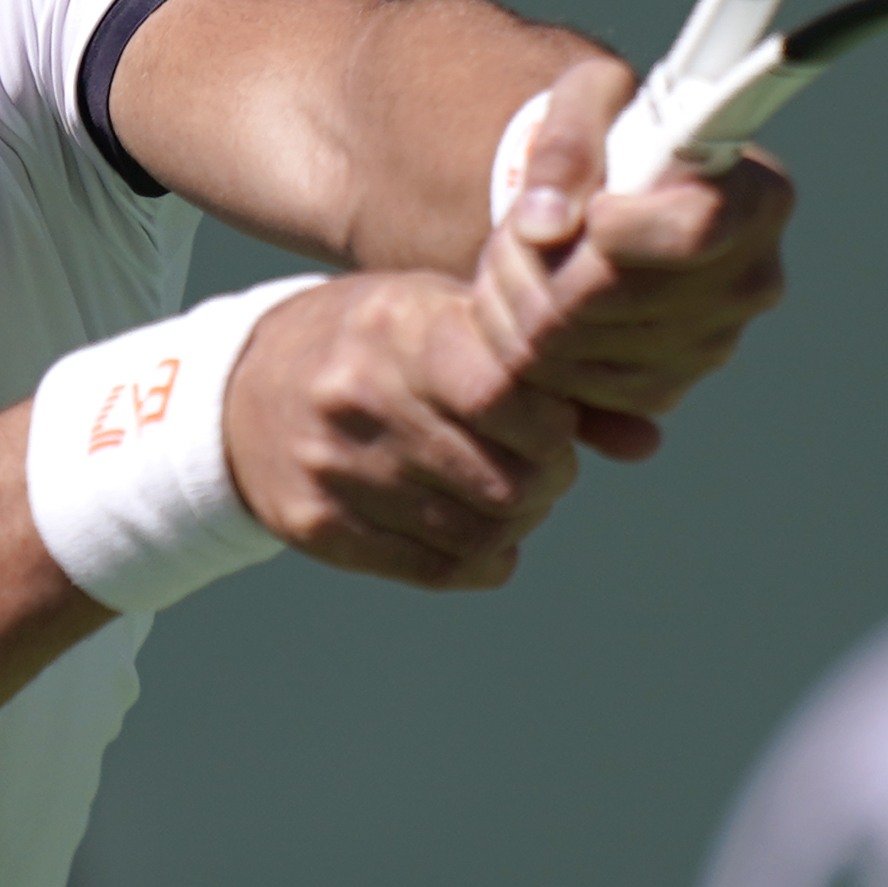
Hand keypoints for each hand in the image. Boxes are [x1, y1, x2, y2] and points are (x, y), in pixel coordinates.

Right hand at [219, 272, 587, 591]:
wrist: (241, 391)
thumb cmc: (373, 345)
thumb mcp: (443, 318)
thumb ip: (540, 369)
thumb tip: (646, 443)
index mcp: (397, 330)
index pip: (510, 396)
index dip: (555, 425)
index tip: (555, 424)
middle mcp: (359, 399)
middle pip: (506, 479)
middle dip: (547, 483)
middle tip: (544, 469)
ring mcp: (335, 469)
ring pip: (479, 532)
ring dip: (518, 524)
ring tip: (512, 496)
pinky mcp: (318, 527)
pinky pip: (435, 568)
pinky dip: (482, 560)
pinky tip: (484, 535)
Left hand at [467, 55, 793, 460]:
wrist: (606, 199)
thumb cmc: (610, 135)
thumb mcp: (589, 100)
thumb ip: (566, 142)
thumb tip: (545, 224)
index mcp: (757, 198)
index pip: (695, 230)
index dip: (619, 227)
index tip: (590, 207)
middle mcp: (750, 280)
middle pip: (610, 297)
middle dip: (534, 261)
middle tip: (512, 228)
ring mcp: (710, 345)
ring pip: (570, 345)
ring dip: (514, 301)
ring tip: (512, 258)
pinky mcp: (663, 389)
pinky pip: (568, 386)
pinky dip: (523, 347)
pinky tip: (525, 299)